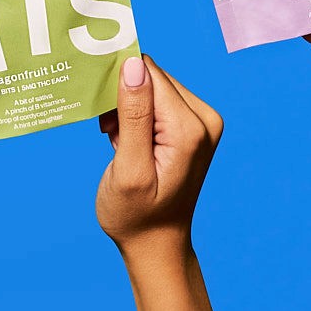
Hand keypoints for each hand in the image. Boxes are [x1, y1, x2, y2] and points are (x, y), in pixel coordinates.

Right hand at [96, 55, 223, 258]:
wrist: (156, 245)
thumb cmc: (136, 216)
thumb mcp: (129, 168)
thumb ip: (133, 115)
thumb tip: (133, 64)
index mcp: (190, 129)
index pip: (149, 75)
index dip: (119, 88)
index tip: (105, 121)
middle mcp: (205, 120)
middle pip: (153, 78)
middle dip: (123, 98)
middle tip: (111, 135)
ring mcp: (203, 123)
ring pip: (152, 86)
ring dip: (127, 108)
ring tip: (119, 143)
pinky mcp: (194, 127)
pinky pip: (158, 100)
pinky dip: (136, 115)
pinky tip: (128, 141)